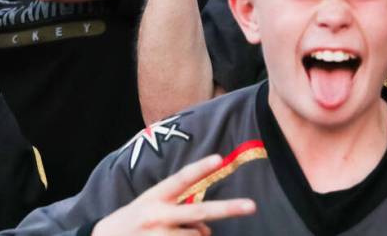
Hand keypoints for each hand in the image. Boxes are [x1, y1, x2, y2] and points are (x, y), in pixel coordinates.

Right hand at [92, 155, 255, 235]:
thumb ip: (178, 208)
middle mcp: (158, 215)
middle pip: (200, 211)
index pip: (181, 179)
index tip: (219, 159)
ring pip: (198, 235)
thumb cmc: (134, 221)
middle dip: (229, 209)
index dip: (200, 168)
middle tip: (252, 206)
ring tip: (175, 234)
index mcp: (155, 197)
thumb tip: (206, 228)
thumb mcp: (151, 206)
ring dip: (196, 235)